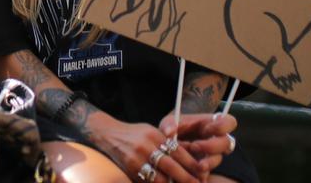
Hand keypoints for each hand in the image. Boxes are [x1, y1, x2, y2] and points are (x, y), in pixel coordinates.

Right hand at [87, 112, 206, 182]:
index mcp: (155, 135)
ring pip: (160, 178)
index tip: (202, 172)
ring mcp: (137, 158)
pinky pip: (147, 181)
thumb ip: (166, 142)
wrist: (108, 134)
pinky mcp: (130, 169)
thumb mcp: (151, 132)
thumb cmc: (134, 134)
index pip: (178, 151)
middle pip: (171, 166)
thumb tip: (187, 156)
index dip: (191, 163)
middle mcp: (147, 146)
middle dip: (186, 178)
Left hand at [159, 112, 237, 178]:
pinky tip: (195, 177)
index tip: (208, 129)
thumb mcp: (168, 123)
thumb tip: (170, 132)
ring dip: (208, 162)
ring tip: (198, 166)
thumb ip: (169, 124)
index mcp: (210, 124)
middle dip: (212, 146)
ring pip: (217, 159)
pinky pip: (208, 172)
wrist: (165, 146)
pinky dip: (202, 174)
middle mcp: (214, 139)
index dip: (222, 126)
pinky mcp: (205, 168)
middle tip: (194, 146)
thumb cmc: (171, 129)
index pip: (228, 122)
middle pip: (226, 143)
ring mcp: (211, 155)